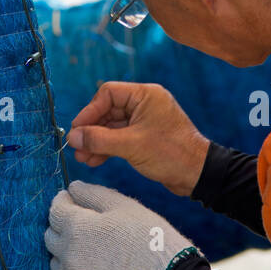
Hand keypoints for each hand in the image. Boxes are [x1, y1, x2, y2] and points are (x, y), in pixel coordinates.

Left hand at [45, 180, 198, 269]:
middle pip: (51, 236)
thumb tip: (72, 188)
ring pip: (55, 264)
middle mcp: (67, 250)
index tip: (73, 203)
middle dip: (63, 230)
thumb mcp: (121, 204)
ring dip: (66, 258)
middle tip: (85, 232)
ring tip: (91, 258)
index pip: (55, 210)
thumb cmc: (146, 235)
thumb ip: (91, 194)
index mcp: (76, 224)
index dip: (64, 203)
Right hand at [68, 81, 208, 195]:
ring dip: (97, 141)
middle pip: (108, 111)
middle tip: (76, 146)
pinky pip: (120, 138)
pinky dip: (107, 148)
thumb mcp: (130, 146)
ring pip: (112, 127)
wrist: (197, 175)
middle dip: (91, 130)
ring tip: (82, 158)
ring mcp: (145, 121)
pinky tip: (95, 160)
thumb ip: (99, 139)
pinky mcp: (145, 137)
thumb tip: (73, 137)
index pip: (108, 94)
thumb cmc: (171, 153)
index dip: (90, 111)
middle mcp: (145, 104)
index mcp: (145, 95)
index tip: (77, 129)